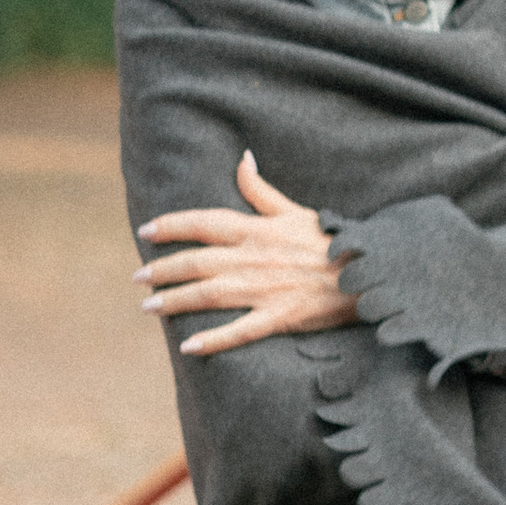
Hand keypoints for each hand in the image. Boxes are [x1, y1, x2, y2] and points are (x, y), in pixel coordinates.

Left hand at [136, 151, 359, 356]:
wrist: (367, 271)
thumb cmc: (331, 239)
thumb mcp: (295, 209)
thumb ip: (261, 190)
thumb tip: (242, 158)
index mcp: (256, 230)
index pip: (203, 224)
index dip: (171, 226)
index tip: (146, 231)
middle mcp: (253, 258)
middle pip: (196, 263)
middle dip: (162, 269)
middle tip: (138, 278)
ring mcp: (264, 289)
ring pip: (207, 295)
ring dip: (174, 301)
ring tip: (148, 307)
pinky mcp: (278, 316)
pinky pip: (238, 331)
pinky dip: (211, 340)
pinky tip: (188, 347)